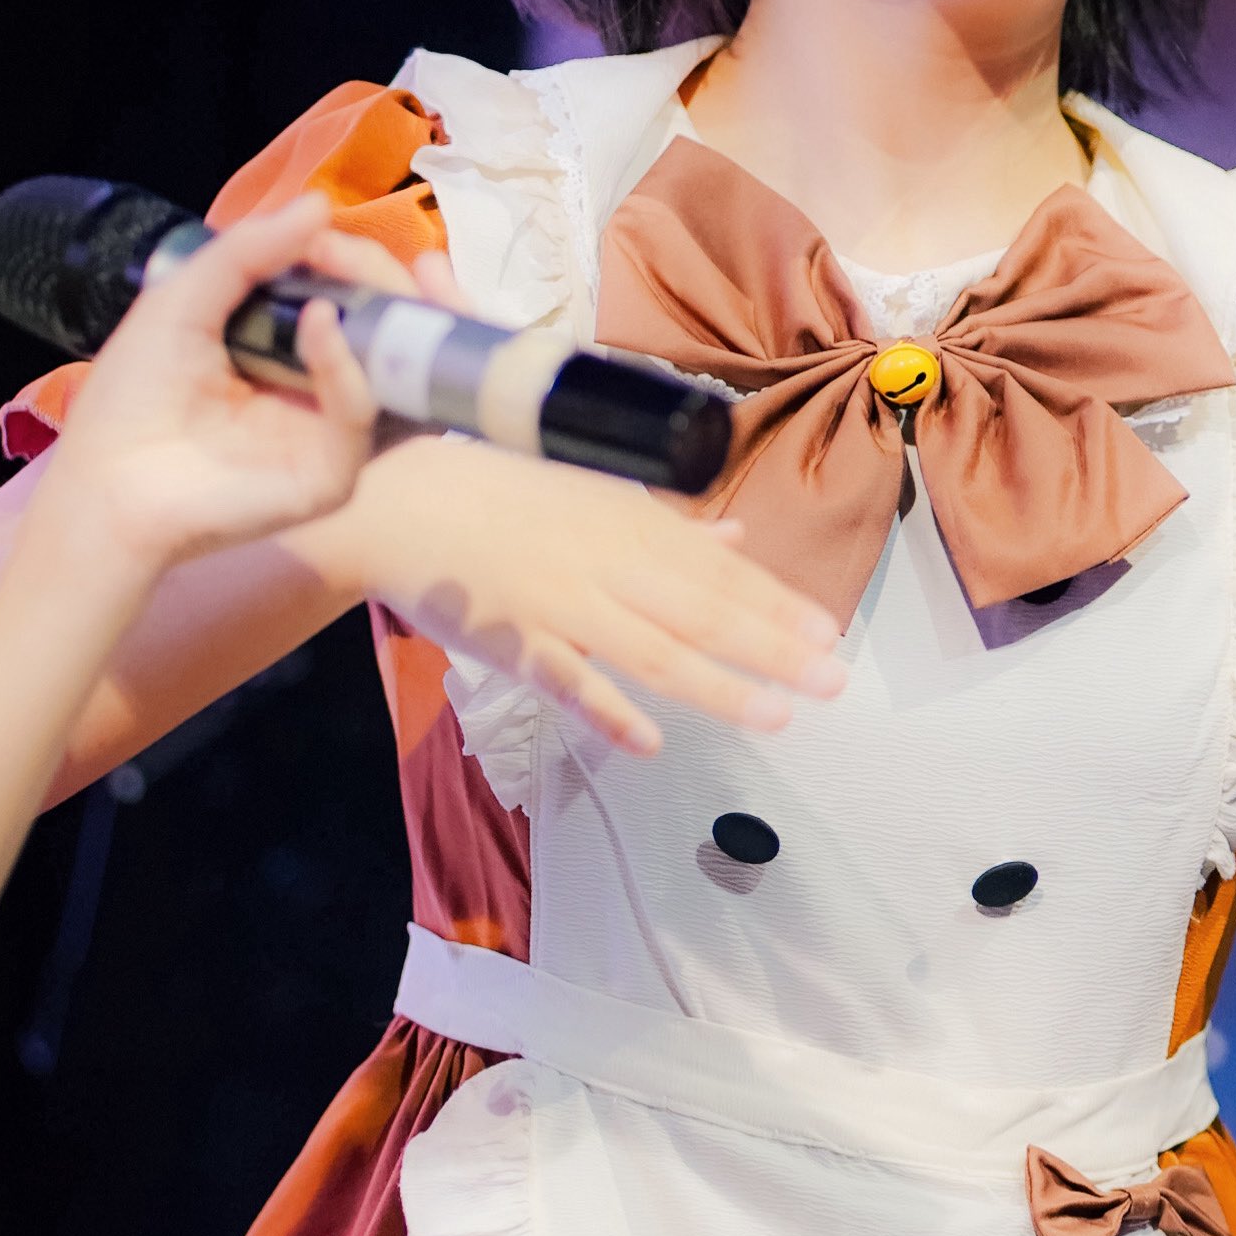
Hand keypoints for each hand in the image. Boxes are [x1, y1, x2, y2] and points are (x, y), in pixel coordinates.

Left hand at [34, 194, 381, 575]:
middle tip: (358, 258)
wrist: (104, 480)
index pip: (363, 302)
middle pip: (402, 337)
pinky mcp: (332, 478)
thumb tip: (321, 204)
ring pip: (408, 379)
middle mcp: (331, 394)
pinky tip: (318, 325)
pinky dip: (348, 367)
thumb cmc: (135, 395)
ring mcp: (338, 438)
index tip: (332, 234)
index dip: (365, 264)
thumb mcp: (185, 299)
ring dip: (406, 321)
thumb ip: (250, 251)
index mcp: (299, 352)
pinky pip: (362, 419)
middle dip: (395, 283)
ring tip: (370, 279)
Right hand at [341, 434, 845, 750]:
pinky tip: (650, 741)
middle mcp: (605, 561)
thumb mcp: (594, 495)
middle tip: (833, 678)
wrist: (401, 498)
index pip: (719, 569)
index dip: (776, 601)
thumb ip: (669, 528)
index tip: (828, 630)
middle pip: (703, 611)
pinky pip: (566, 680)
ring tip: (776, 716)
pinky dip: (607, 710)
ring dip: (717, 686)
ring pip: (651, 650)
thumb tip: (738, 537)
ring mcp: (560, 602)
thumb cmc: (503, 497)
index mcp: (629, 522)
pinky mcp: (512, 640)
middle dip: (773, 646)